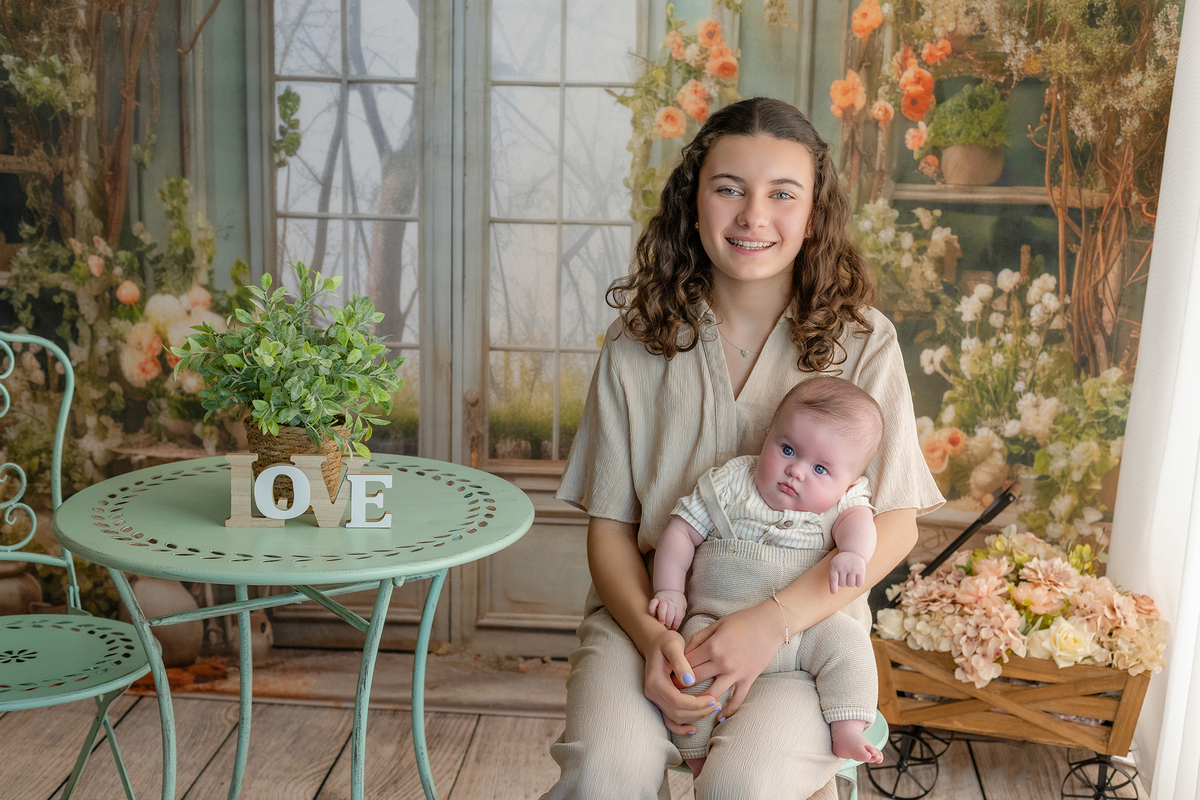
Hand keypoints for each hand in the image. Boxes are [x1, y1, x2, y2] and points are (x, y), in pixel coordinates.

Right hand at [643, 628, 720, 735]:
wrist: (655, 643)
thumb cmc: (666, 642)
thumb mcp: (673, 645)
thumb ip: (680, 662)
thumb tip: (690, 681)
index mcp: (655, 681)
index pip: (676, 701)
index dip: (696, 704)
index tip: (713, 699)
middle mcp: (652, 693)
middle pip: (677, 712)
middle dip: (699, 711)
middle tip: (717, 704)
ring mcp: (654, 699)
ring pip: (675, 718)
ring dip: (694, 717)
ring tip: (712, 709)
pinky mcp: (660, 701)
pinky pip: (669, 720)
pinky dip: (680, 727)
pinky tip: (694, 729)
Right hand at [648, 590, 686, 629]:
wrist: (671, 589)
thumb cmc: (677, 601)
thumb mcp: (683, 607)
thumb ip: (680, 615)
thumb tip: (675, 627)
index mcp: (679, 605)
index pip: (678, 616)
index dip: (676, 625)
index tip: (673, 629)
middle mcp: (671, 602)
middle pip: (670, 613)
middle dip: (668, 622)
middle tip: (667, 626)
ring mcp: (663, 600)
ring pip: (662, 608)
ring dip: (662, 617)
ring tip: (662, 622)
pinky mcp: (656, 599)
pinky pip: (652, 603)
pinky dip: (651, 610)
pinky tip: (653, 615)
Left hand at [680, 603, 779, 721]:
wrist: (771, 623)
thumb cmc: (743, 620)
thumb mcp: (717, 624)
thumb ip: (699, 638)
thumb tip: (685, 652)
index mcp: (712, 646)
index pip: (687, 663)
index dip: (675, 669)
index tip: (668, 674)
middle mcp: (722, 662)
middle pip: (695, 679)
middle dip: (681, 685)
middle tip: (672, 691)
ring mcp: (736, 673)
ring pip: (711, 694)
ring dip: (699, 701)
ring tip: (690, 705)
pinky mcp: (748, 679)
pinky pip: (737, 699)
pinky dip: (728, 710)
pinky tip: (720, 717)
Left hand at [829, 551, 866, 593]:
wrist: (852, 552)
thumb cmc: (841, 563)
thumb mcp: (834, 566)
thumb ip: (833, 577)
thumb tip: (834, 592)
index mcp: (834, 566)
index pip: (833, 579)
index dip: (833, 587)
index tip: (833, 593)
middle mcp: (843, 567)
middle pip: (843, 584)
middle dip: (844, 583)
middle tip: (845, 576)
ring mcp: (852, 568)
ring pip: (851, 585)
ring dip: (851, 583)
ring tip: (850, 576)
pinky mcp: (861, 570)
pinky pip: (859, 584)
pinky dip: (858, 584)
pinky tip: (857, 578)